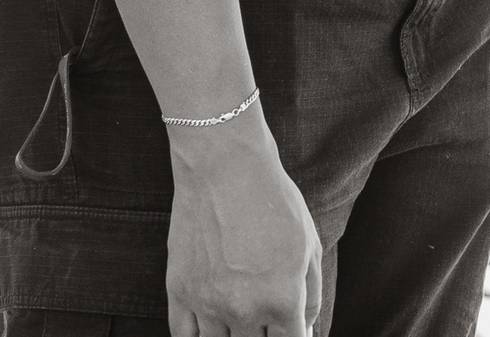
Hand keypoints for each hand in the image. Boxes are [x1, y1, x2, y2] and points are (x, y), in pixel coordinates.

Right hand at [166, 121, 321, 336]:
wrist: (225, 169)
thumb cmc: (273, 202)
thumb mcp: (309, 245)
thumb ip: (311, 294)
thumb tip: (306, 328)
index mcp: (282, 300)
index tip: (290, 329)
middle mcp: (243, 310)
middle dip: (264, 335)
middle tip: (266, 317)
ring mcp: (207, 304)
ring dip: (233, 336)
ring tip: (241, 319)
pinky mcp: (179, 292)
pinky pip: (184, 336)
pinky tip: (211, 328)